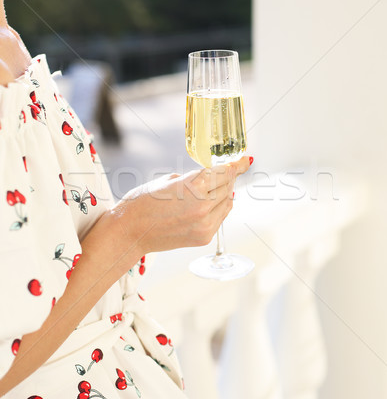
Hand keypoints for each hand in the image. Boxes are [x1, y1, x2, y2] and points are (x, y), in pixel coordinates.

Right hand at [111, 156, 251, 254]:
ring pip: (227, 202)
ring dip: (225, 192)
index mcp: (195, 187)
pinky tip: (211, 202)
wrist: (129, 232)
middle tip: (229, 169)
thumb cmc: (142, 202)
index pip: (224, 172)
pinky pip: (220, 218)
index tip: (245, 160)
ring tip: (218, 185)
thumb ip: (194, 178)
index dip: (236, 165)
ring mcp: (205, 225)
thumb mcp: (169, 180)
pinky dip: (220, 208)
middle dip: (229, 176)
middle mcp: (204, 206)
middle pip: (228, 186)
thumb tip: (213, 179)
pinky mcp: (204, 237)